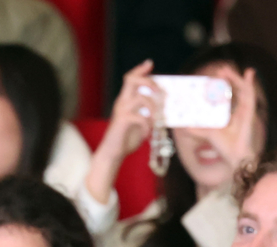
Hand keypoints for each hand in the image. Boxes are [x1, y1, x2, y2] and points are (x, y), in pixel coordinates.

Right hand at [85, 60, 163, 204]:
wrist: (113, 153)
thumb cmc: (127, 138)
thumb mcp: (140, 122)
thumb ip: (147, 113)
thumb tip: (163, 109)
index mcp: (125, 100)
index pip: (130, 78)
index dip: (140, 70)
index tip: (150, 63)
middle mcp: (122, 101)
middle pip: (133, 80)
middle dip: (149, 82)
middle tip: (160, 91)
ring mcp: (121, 110)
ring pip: (141, 98)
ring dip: (153, 109)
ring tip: (155, 121)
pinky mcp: (122, 121)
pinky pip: (140, 117)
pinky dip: (147, 125)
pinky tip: (147, 134)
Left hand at [196, 65, 260, 175]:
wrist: (235, 157)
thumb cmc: (225, 147)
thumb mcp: (208, 134)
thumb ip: (197, 130)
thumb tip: (183, 127)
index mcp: (231, 114)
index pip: (227, 96)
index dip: (222, 86)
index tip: (213, 77)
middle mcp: (239, 110)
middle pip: (235, 90)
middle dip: (228, 78)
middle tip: (219, 70)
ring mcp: (246, 110)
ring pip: (242, 89)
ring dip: (235, 77)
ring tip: (226, 69)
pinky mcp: (250, 111)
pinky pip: (251, 94)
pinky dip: (250, 83)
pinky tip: (249, 73)